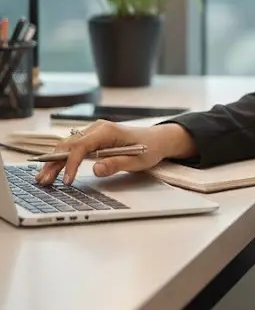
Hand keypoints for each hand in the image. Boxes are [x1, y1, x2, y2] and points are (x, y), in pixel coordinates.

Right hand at [35, 121, 195, 186]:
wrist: (157, 140)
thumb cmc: (149, 149)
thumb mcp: (136, 160)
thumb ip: (116, 164)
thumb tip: (96, 169)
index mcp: (107, 131)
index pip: (81, 147)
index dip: (71, 164)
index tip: (67, 181)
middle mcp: (97, 128)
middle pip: (69, 145)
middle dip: (54, 163)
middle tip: (42, 180)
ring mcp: (94, 132)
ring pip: (68, 146)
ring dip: (55, 161)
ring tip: (42, 178)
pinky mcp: (93, 138)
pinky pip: (74, 147)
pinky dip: (62, 158)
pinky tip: (53, 169)